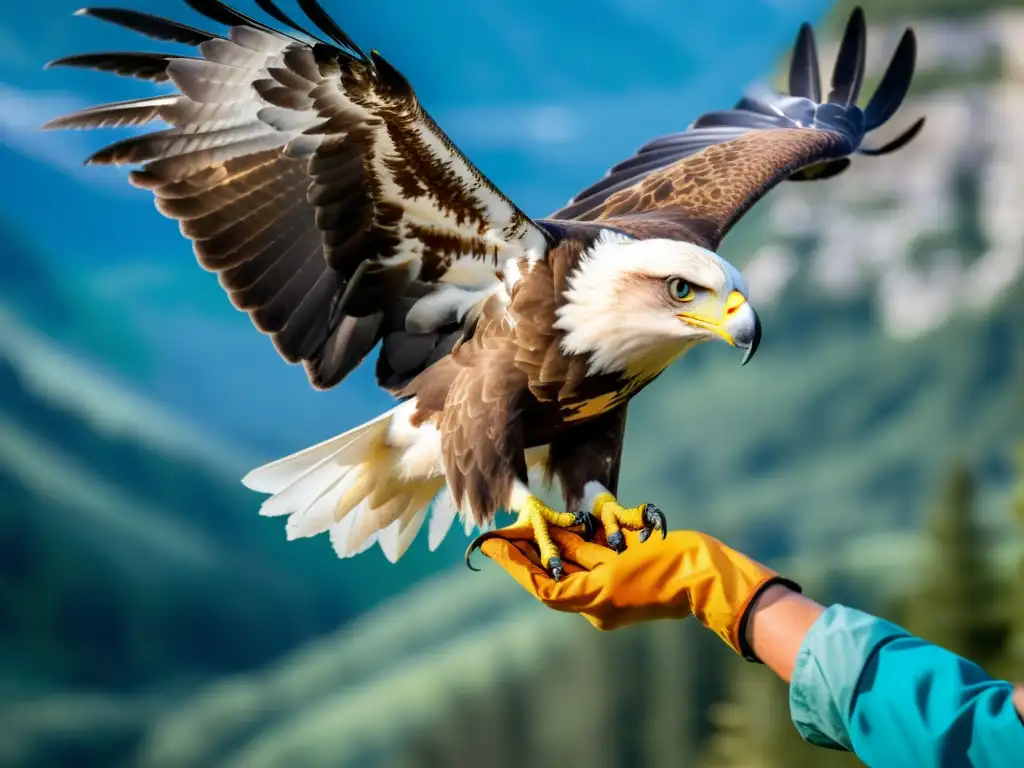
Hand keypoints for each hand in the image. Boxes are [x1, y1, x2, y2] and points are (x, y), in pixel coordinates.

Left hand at [480, 526, 798, 658]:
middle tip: (505, 530)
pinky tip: (566, 522)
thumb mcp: (618, 569)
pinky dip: (578, 542)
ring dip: (551, 543)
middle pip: (554, 574)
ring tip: (528, 520)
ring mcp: (613, 588)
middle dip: (529, 551)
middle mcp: (599, 600)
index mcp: (595, 604)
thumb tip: (544, 560)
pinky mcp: (625, 573)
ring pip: (572, 564)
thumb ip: (584, 564)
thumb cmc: (666, 570)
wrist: (707, 573)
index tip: (492, 546)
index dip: (516, 566)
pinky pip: (593, 558)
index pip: (543, 587)